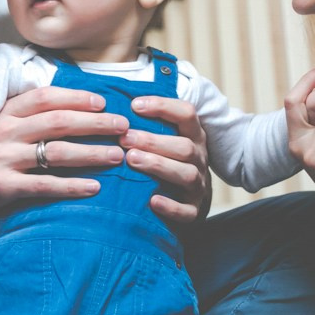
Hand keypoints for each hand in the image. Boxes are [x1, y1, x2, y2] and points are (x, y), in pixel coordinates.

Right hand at [0, 86, 127, 221]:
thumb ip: (25, 118)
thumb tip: (68, 108)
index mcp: (6, 113)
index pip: (46, 97)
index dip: (76, 97)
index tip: (103, 102)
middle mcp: (5, 131)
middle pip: (58, 121)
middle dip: (95, 122)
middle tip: (122, 126)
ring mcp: (3, 158)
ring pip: (56, 151)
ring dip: (91, 152)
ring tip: (116, 156)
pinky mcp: (2, 186)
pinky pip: (44, 184)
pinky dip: (72, 185)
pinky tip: (93, 187)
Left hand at [125, 96, 209, 222]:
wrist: (188, 202)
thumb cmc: (168, 162)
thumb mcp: (166, 140)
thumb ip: (150, 124)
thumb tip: (114, 103)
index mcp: (193, 136)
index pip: (186, 114)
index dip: (163, 106)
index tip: (134, 105)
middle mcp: (199, 158)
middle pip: (185, 146)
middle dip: (153, 141)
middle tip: (124, 138)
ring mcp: (198, 185)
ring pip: (186, 174)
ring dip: (158, 165)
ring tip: (132, 159)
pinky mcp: (193, 211)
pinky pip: (186, 211)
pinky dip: (170, 206)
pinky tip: (151, 200)